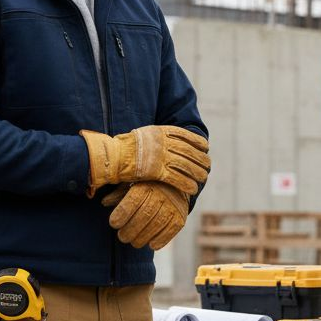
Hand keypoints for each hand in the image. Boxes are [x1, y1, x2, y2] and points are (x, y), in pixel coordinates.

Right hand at [81, 125, 209, 195]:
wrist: (112, 157)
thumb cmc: (124, 148)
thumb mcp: (143, 135)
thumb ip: (157, 137)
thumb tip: (167, 139)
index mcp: (160, 132)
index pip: (184, 135)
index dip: (197, 141)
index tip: (205, 146)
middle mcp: (163, 143)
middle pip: (188, 150)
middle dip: (200, 158)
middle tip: (208, 164)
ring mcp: (161, 157)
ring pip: (186, 165)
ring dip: (197, 172)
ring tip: (204, 177)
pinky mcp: (157, 171)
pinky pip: (177, 178)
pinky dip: (187, 184)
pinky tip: (194, 188)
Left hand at [101, 182, 189, 248]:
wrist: (175, 185)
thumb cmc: (146, 186)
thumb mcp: (131, 184)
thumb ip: (118, 194)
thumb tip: (104, 202)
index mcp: (146, 184)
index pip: (132, 202)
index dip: (121, 215)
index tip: (114, 224)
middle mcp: (161, 194)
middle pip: (143, 216)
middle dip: (130, 230)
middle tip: (123, 237)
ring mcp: (173, 206)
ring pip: (156, 225)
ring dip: (142, 238)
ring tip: (134, 242)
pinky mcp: (181, 217)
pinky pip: (171, 231)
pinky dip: (160, 240)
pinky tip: (151, 244)